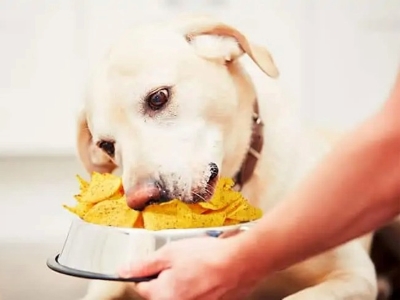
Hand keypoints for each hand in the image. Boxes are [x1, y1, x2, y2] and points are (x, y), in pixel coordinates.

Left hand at [119, 236, 257, 299]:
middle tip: (181, 262)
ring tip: (196, 267)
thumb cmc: (207, 256)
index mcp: (162, 295)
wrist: (240, 262)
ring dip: (183, 282)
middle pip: (161, 293)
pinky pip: (196, 296)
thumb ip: (144, 264)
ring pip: (179, 294)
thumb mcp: (170, 253)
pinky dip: (198, 287)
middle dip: (166, 278)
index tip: (158, 262)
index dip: (149, 270)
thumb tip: (123, 271)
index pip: (141, 286)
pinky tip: (206, 275)